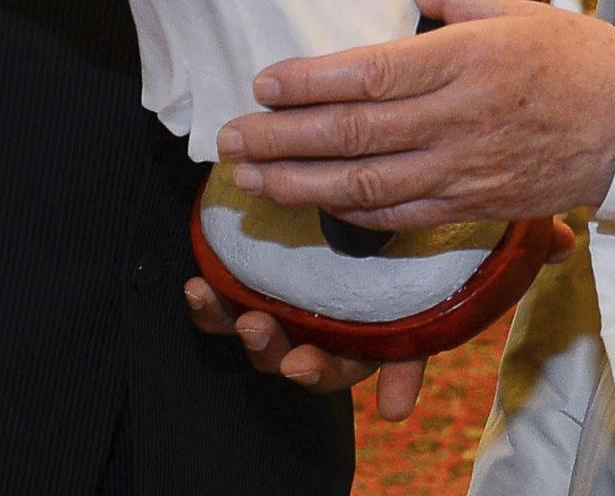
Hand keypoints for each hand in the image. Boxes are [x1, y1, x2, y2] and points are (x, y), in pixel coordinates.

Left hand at [180, 280, 425, 420]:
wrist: (368, 200)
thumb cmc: (405, 260)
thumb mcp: (418, 305)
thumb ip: (406, 357)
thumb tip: (393, 413)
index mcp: (354, 347)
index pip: (333, 371)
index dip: (316, 371)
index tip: (299, 364)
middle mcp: (313, 337)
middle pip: (285, 355)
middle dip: (267, 347)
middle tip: (255, 326)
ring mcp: (280, 314)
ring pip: (249, 332)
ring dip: (227, 322)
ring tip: (211, 300)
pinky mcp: (249, 291)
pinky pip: (221, 308)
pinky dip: (207, 303)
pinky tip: (197, 287)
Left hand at [217, 0, 614, 229]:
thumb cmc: (572, 58)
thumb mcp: (513, 6)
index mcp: (465, 59)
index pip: (369, 73)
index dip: (308, 82)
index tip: (261, 83)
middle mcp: (458, 118)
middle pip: (352, 134)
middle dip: (281, 140)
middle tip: (228, 141)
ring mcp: (464, 170)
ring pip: (366, 187)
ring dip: (300, 186)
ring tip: (250, 181)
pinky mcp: (472, 206)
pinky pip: (399, 218)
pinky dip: (350, 214)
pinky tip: (315, 204)